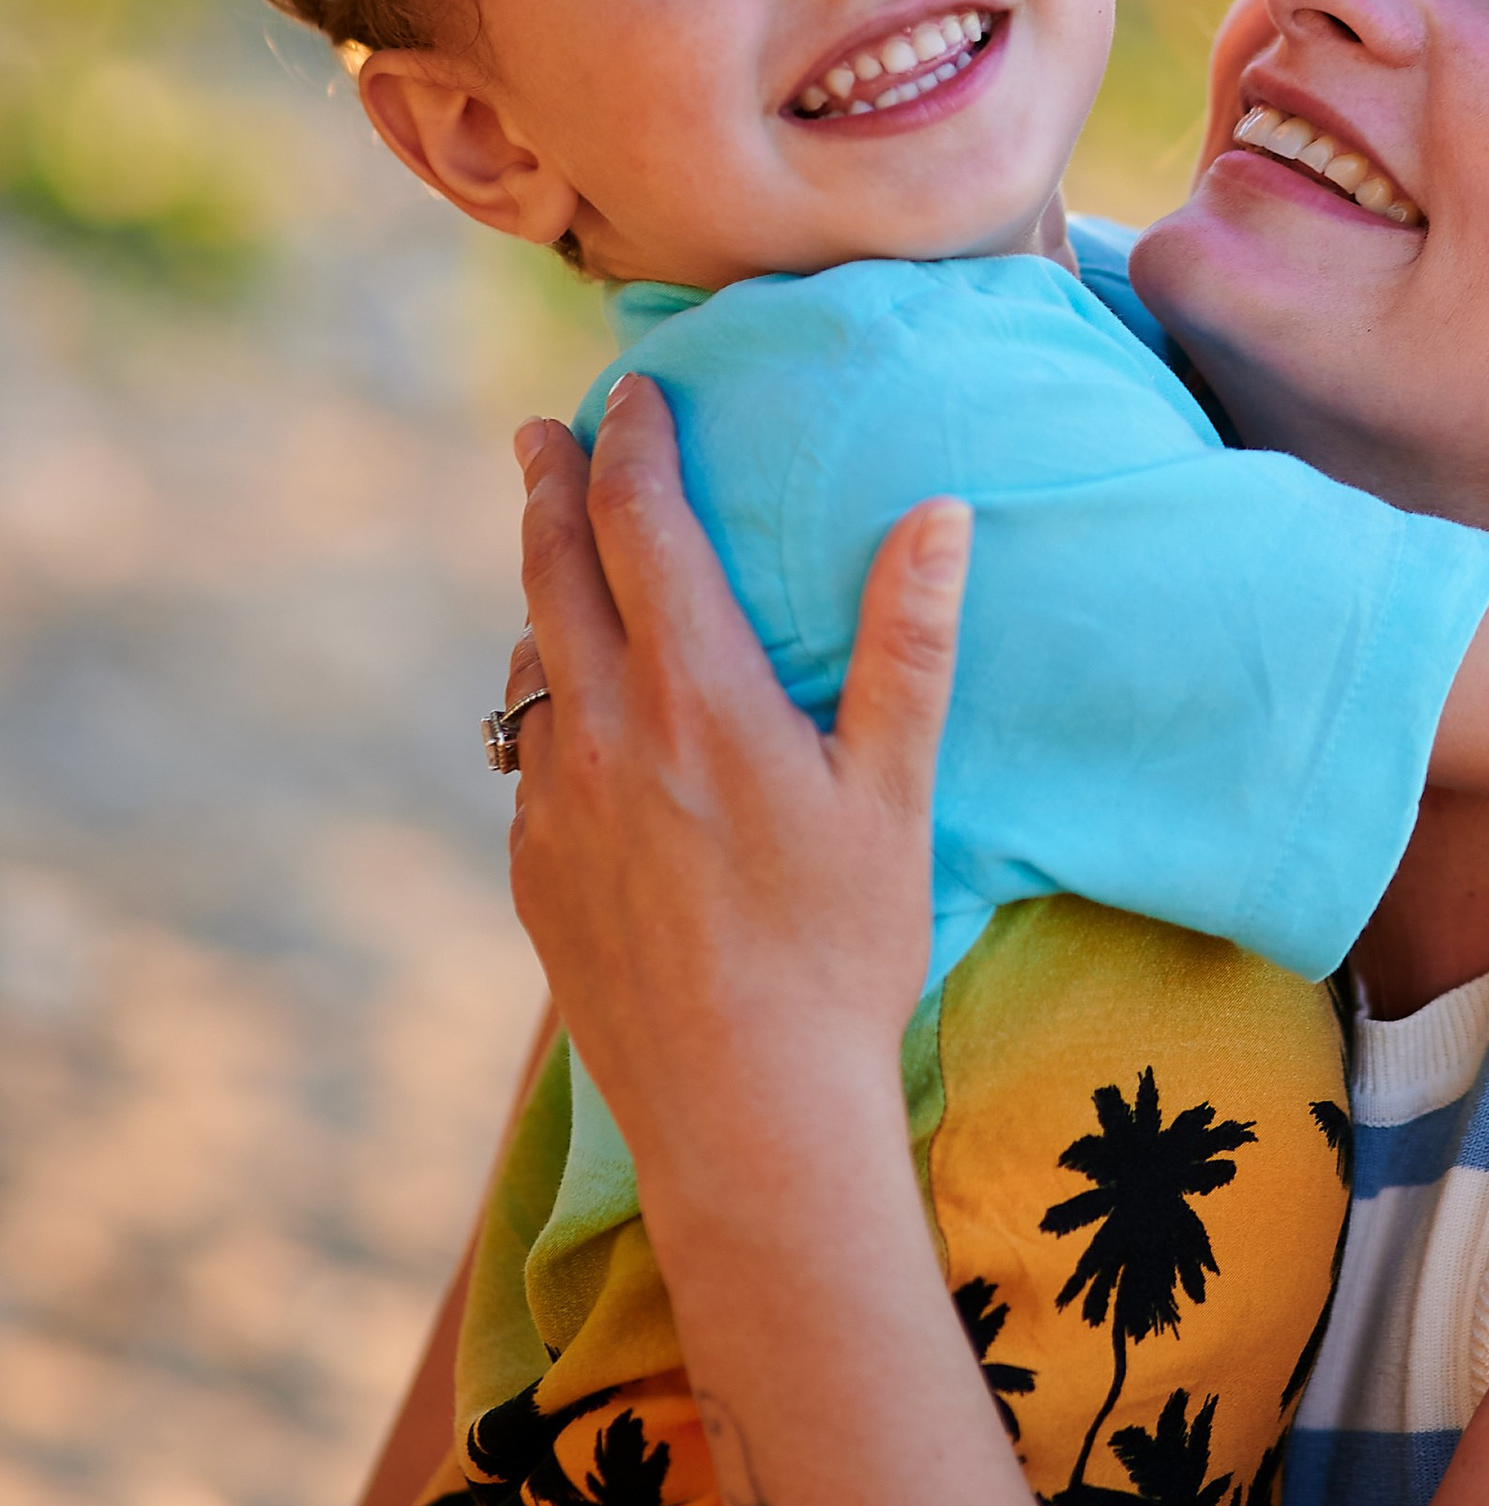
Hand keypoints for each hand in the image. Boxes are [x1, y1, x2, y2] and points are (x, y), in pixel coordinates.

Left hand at [504, 378, 968, 1200]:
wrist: (745, 1114)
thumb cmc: (844, 954)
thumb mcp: (896, 795)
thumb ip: (908, 647)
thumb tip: (940, 513)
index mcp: (698, 698)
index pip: (642, 525)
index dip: (634, 444)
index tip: (634, 391)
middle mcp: (605, 735)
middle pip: (553, 571)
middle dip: (550, 486)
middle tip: (544, 432)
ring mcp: (554, 806)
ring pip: (531, 661)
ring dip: (544, 593)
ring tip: (565, 559)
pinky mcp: (535, 871)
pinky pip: (531, 754)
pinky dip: (551, 702)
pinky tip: (583, 715)